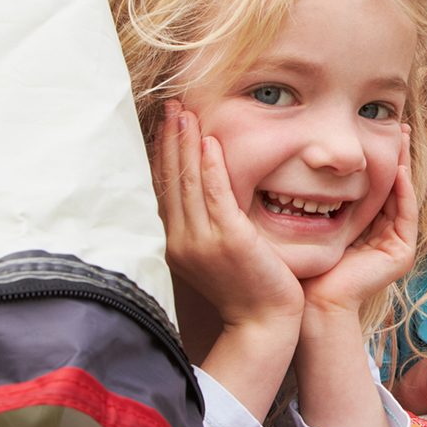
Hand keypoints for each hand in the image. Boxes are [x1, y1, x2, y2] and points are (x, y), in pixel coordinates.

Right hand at [153, 101, 303, 331]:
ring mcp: (202, 241)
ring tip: (184, 111)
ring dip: (184, 143)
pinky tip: (207, 141)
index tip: (166, 122)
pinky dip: (209, 167)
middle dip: (170, 139)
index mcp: (174, 243)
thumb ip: (204, 223)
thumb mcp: (215, 253)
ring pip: (188, 182)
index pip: (164, 188)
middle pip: (170, 179)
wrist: (263, 323)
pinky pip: (215, 195)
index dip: (164, 153)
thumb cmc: (247, 287)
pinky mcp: (228, 240)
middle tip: (171, 104)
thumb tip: (198, 191)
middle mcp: (181, 240)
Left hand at [302, 126, 414, 319]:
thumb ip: (310, 196)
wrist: (311, 302)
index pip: (373, 186)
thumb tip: (293, 160)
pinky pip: (406, 213)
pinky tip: (398, 167)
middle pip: (393, 187)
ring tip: (402, 136)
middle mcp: (382, 236)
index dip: (375, 157)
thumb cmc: (302, 265)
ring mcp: (394, 245)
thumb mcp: (308, 221)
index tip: (373, 127)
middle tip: (396, 124)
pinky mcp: (401, 253)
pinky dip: (404, 190)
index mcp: (363, 230)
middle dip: (395, 155)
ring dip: (403, 165)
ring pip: (403, 195)